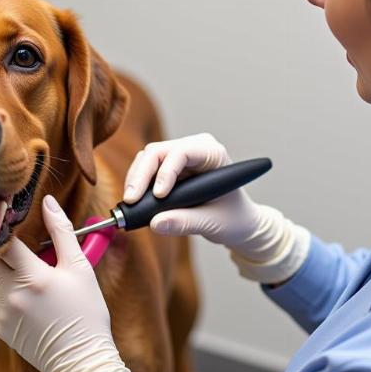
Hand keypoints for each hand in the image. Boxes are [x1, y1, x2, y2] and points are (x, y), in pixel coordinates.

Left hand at [0, 195, 145, 371]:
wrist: (81, 361)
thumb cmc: (86, 313)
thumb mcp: (80, 268)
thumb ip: (62, 231)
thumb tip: (48, 202)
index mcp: (31, 276)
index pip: (2, 242)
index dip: (3, 228)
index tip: (8, 221)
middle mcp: (10, 295)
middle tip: (13, 246)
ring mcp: (2, 313)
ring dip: (8, 274)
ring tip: (39, 281)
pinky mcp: (2, 328)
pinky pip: (0, 302)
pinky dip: (13, 296)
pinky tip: (36, 304)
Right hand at [123, 133, 311, 284]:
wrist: (238, 223)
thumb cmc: (234, 219)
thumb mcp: (212, 223)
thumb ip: (185, 222)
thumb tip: (156, 223)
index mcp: (213, 154)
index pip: (182, 152)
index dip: (166, 171)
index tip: (160, 196)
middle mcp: (195, 148)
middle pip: (158, 151)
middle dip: (142, 175)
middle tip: (132, 201)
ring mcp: (180, 156)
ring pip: (148, 158)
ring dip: (136, 179)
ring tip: (132, 203)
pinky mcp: (169, 168)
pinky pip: (146, 169)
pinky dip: (138, 184)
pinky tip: (136, 201)